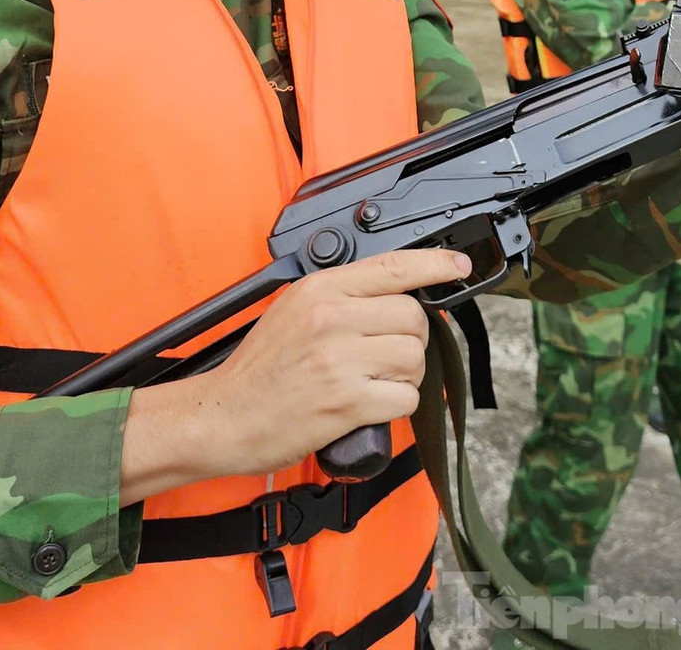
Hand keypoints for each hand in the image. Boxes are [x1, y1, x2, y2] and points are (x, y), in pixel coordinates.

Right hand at [119, 247, 468, 499]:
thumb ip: (340, 296)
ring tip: (372, 382)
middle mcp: (331, 317)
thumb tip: (397, 295)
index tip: (458, 265)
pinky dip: (396, 405)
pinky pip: (405, 397)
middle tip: (384, 357)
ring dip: (405, 376)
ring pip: (414, 358)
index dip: (435, 264)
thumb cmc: (258, 371)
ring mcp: (339, 359)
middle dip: (410, 340)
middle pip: (413, 317)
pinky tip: (369, 405)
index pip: (394, 266)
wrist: (222, 416)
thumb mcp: (293, 310)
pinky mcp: (346, 400)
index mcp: (320, 289)